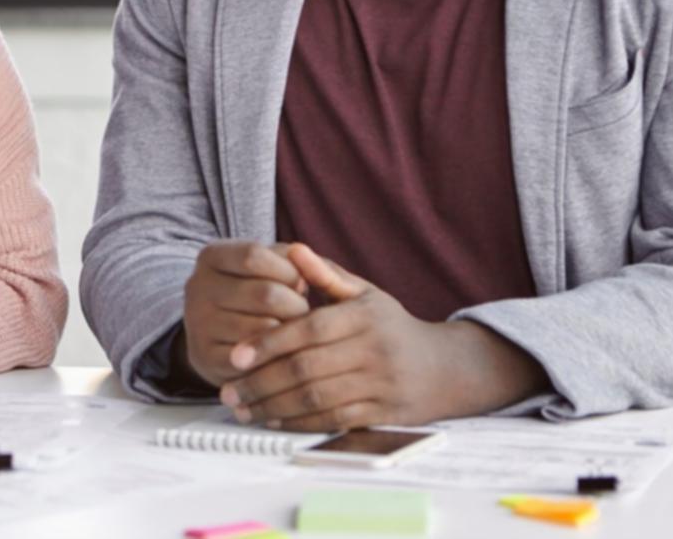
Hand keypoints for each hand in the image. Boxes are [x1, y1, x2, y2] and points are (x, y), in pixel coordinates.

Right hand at [180, 240, 310, 386]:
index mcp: (210, 257)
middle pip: (264, 293)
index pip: (253, 256)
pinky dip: (276, 354)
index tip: (301, 282)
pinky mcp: (206, 357)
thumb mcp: (267, 267)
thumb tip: (307, 263)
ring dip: (290, 331)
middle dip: (296, 305)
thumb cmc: (253, 294)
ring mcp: (199, 324)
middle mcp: (198, 287)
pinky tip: (280, 350)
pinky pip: (255, 357)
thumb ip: (291, 259)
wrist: (217, 338)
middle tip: (304, 313)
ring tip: (294, 331)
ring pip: (264, 328)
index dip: (288, 270)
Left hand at [217, 243, 547, 430]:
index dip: (269, 343)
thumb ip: (326, 274)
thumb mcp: (364, 294)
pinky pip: (334, 420)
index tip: (235, 355)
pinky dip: (299, 423)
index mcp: (363, 316)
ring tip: (242, 408)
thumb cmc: (391, 326)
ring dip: (273, 407)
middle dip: (261, 382)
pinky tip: (274, 419)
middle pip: (307, 368)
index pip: (308, 329)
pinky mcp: (383, 414)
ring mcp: (380, 385)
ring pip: (317, 399)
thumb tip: (294, 249)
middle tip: (228, 390)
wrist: (444, 367)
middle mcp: (374, 350)